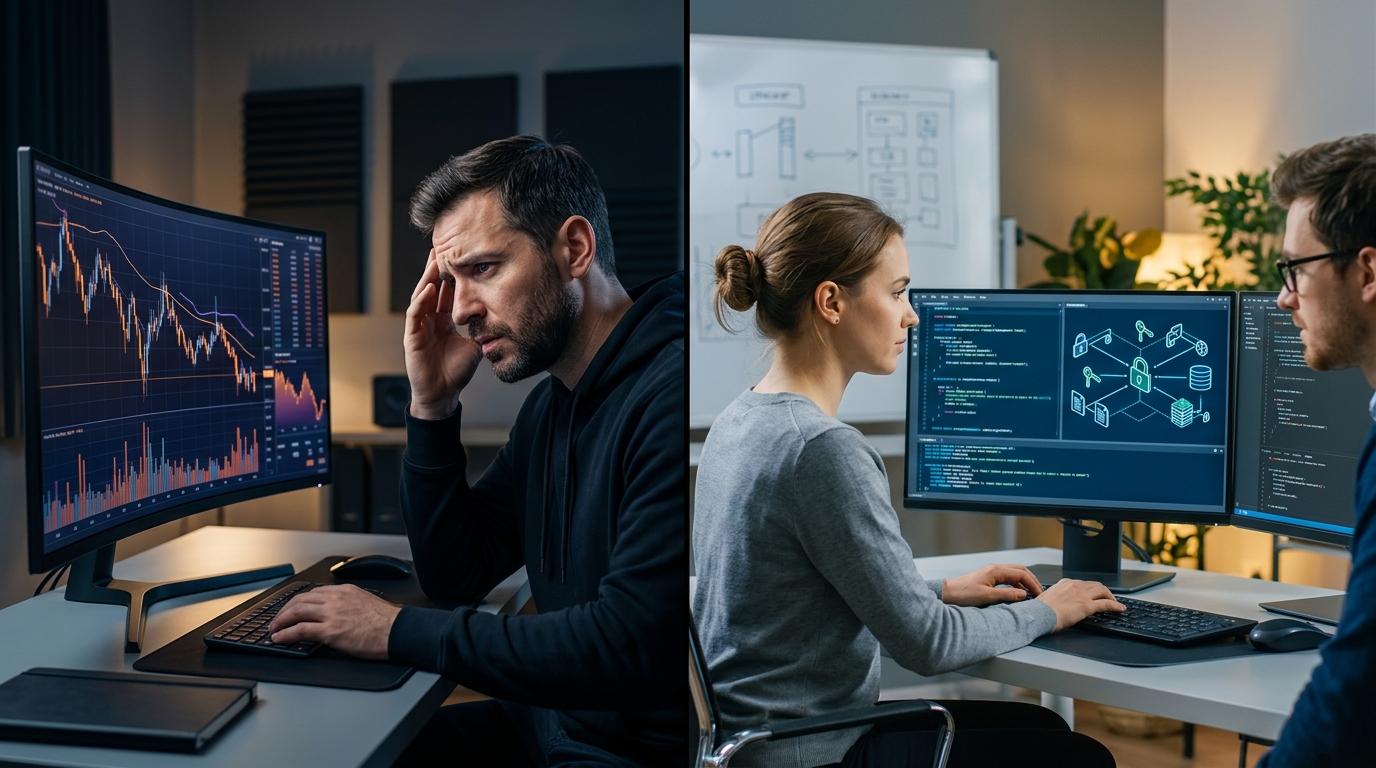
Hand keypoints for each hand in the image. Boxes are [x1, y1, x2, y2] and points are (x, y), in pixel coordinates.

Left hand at [267, 585, 401, 659]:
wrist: (397, 631)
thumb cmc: (387, 623)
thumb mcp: (365, 603)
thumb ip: (347, 605)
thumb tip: (335, 615)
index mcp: (345, 591)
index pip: (313, 593)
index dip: (297, 602)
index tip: (290, 609)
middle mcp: (336, 598)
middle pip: (300, 600)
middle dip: (284, 610)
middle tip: (276, 620)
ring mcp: (332, 614)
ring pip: (296, 612)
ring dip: (280, 621)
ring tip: (274, 630)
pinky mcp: (330, 631)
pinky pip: (300, 630)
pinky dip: (286, 634)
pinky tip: (279, 639)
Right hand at [404, 249, 483, 419]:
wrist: (444, 394)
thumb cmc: (456, 372)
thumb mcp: (475, 345)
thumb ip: (482, 329)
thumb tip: (501, 317)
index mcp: (443, 320)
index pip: (446, 292)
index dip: (452, 276)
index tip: (461, 257)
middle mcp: (429, 320)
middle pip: (432, 288)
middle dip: (437, 268)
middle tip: (443, 247)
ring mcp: (418, 327)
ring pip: (421, 296)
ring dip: (428, 278)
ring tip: (436, 260)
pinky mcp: (411, 337)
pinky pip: (415, 314)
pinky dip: (422, 299)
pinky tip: (430, 287)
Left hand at [941, 564, 1043, 606]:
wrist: (949, 593)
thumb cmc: (964, 594)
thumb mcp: (988, 597)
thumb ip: (1007, 595)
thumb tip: (1024, 595)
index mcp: (996, 570)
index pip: (1022, 574)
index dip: (1033, 584)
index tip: (1040, 594)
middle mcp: (995, 568)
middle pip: (1020, 570)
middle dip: (1032, 580)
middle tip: (1039, 592)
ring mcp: (992, 572)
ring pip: (1014, 573)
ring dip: (1024, 582)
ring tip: (1032, 593)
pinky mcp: (989, 578)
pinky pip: (1007, 578)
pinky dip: (1016, 584)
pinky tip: (1018, 593)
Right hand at [1036, 578, 1125, 630]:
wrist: (1039, 614)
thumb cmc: (1040, 610)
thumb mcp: (1048, 599)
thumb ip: (1057, 598)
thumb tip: (1057, 604)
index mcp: (1065, 583)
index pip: (1083, 583)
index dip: (1091, 589)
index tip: (1094, 593)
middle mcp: (1075, 586)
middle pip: (1096, 585)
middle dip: (1104, 591)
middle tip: (1108, 598)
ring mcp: (1082, 595)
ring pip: (1103, 592)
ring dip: (1111, 597)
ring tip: (1115, 603)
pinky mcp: (1087, 605)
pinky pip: (1106, 604)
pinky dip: (1115, 606)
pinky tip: (1120, 609)